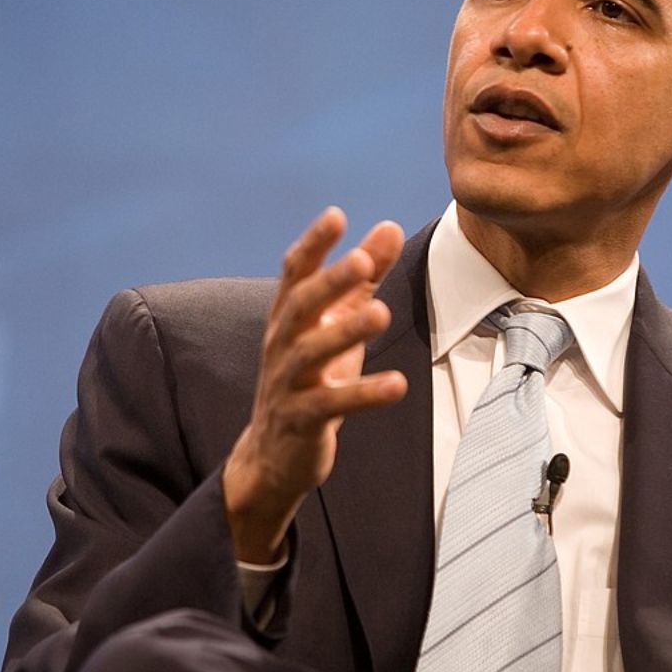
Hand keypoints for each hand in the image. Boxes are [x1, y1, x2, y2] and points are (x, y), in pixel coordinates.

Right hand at [223, 207, 407, 563]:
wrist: (273, 455)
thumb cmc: (312, 379)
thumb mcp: (336, 325)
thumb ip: (362, 279)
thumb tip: (388, 226)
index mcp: (288, 317)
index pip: (295, 273)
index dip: (314, 244)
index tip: (336, 215)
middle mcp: (281, 344)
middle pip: (300, 307)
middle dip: (330, 282)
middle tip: (361, 261)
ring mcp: (287, 384)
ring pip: (311, 354)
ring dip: (345, 333)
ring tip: (382, 314)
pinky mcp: (301, 421)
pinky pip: (331, 405)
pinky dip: (364, 395)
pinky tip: (398, 385)